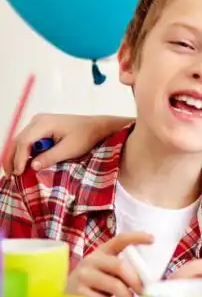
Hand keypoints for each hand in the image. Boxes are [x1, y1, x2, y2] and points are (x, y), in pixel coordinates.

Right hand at [2, 114, 130, 174]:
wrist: (97, 126)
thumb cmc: (86, 136)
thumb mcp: (70, 150)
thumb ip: (50, 157)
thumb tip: (32, 166)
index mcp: (43, 123)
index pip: (24, 141)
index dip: (19, 158)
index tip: (18, 173)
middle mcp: (37, 120)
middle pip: (18, 140)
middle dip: (12, 158)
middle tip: (9, 175)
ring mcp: (38, 123)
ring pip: (20, 141)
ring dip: (16, 156)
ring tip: (14, 172)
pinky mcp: (41, 128)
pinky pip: (28, 141)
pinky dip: (24, 152)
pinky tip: (23, 164)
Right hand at [66, 232, 152, 296]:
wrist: (63, 292)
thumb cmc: (94, 281)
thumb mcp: (106, 269)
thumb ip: (122, 271)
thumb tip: (145, 282)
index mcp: (103, 251)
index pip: (120, 239)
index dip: (136, 237)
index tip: (152, 239)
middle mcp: (92, 260)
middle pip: (120, 266)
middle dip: (136, 281)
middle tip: (142, 291)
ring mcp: (84, 275)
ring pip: (115, 285)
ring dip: (127, 296)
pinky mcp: (79, 292)